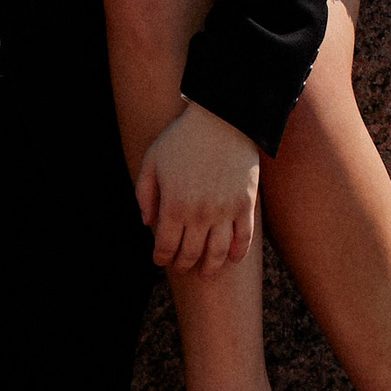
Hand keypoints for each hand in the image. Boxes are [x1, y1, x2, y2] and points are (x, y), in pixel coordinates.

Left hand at [135, 99, 260, 274]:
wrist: (222, 118)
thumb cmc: (183, 138)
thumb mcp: (152, 161)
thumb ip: (145, 194)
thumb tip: (148, 223)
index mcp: (174, 206)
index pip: (166, 247)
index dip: (162, 258)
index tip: (161, 259)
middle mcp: (200, 214)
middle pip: (191, 254)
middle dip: (183, 264)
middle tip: (182, 265)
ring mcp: (225, 211)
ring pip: (218, 253)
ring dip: (211, 267)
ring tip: (206, 272)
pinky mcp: (245, 204)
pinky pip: (244, 238)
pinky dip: (237, 253)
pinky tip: (231, 258)